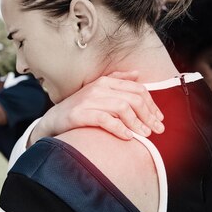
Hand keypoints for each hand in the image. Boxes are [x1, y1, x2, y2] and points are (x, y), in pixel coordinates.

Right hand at [30, 71, 163, 143]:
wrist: (53, 120)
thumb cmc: (79, 108)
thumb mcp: (98, 91)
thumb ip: (117, 81)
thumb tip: (137, 74)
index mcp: (105, 81)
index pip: (137, 89)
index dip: (152, 104)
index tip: (159, 119)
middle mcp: (98, 88)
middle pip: (133, 98)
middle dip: (149, 115)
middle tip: (157, 130)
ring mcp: (89, 100)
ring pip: (122, 108)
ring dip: (137, 123)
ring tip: (145, 134)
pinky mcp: (80, 114)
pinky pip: (105, 120)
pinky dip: (119, 128)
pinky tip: (127, 137)